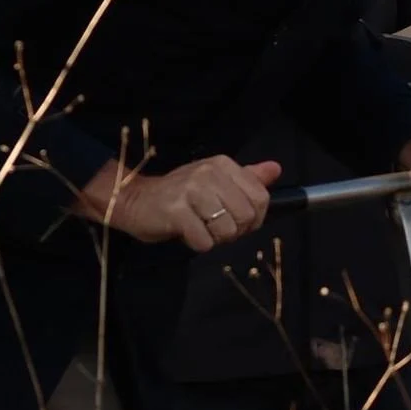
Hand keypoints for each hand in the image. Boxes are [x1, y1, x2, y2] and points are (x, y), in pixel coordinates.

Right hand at [87, 155, 281, 251]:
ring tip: (201, 229)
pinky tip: (187, 233)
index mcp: (223, 165)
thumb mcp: (215, 181)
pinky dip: (198, 244)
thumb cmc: (179, 195)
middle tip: (215, 227)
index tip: (236, 220)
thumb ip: (247, 178)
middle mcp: (209, 173)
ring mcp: (192, 191)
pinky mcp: (176, 211)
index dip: (254, 218)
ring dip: (216, 239)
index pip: (261, 197)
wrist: (135, 200)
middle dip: (235, 231)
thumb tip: (275, 169)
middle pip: (247, 216)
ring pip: (227, 230)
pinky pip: (204, 241)